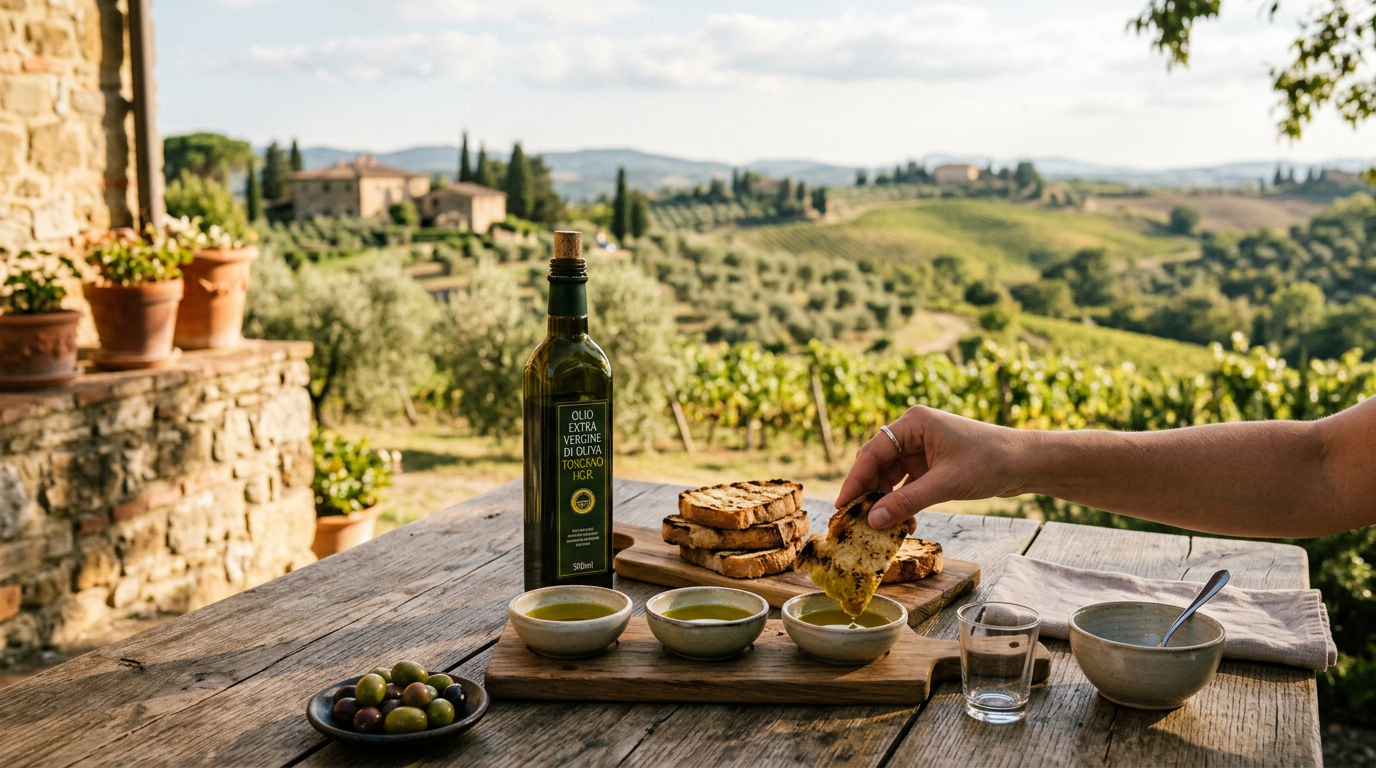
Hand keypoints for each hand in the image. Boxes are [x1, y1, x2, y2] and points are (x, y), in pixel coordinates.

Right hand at [837, 406, 1028, 527]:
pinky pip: (906, 485)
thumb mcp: (946, 484)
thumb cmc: (990, 462)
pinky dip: (903, 503)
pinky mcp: (931, 464)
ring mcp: (922, 448)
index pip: (873, 452)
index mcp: (914, 423)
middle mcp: (913, 432)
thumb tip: (872, 521)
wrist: (1026, 464)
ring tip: (885, 528)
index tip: (842, 505)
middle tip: (856, 521)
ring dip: (887, 502)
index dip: (855, 480)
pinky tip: (904, 523)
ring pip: (890, 477)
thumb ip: (907, 502)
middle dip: (869, 493)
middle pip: (878, 464)